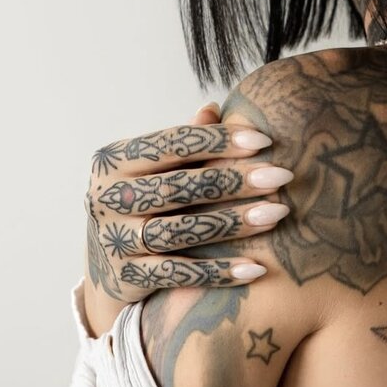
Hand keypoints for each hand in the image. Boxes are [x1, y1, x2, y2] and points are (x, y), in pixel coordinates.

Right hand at [85, 102, 293, 303]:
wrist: (105, 265)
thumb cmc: (142, 202)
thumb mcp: (153, 169)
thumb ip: (182, 143)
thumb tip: (212, 109)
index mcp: (113, 160)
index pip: (171, 143)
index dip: (218, 141)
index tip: (264, 141)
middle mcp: (107, 197)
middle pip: (177, 186)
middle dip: (234, 180)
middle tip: (281, 176)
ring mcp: (115, 239)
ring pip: (180, 230)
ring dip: (234, 222)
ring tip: (278, 214)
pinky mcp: (127, 277)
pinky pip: (179, 274)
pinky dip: (219, 271)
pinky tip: (256, 267)